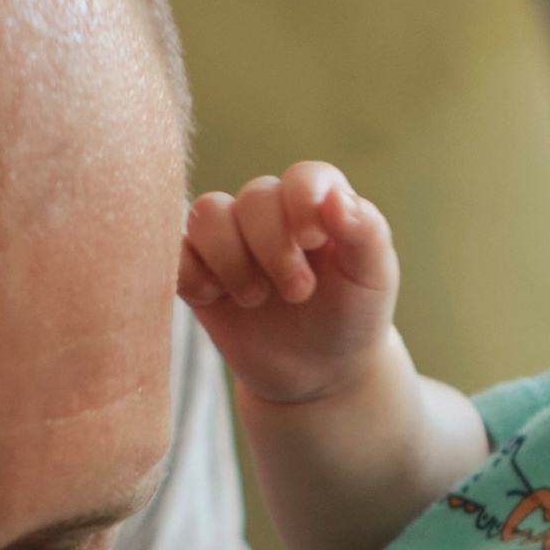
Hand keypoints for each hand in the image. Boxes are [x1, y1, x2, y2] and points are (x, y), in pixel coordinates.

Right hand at [178, 164, 399, 410]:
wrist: (319, 372)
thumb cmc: (352, 317)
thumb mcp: (373, 277)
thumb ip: (366, 232)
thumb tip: (336, 198)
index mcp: (317, 204)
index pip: (302, 177)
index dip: (302, 202)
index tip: (313, 242)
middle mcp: (271, 213)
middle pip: (253, 197)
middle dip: (273, 247)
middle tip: (298, 292)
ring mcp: (232, 241)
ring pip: (206, 214)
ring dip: (229, 257)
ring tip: (255, 299)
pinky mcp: (201, 272)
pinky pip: (176, 252)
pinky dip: (191, 273)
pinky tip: (216, 299)